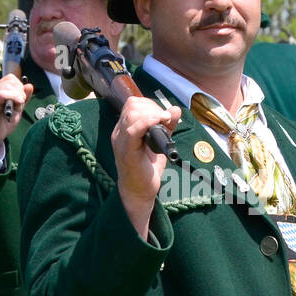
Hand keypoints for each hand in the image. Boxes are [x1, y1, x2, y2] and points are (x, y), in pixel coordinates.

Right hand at [0, 74, 34, 155]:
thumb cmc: (3, 124)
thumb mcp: (17, 109)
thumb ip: (23, 97)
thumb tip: (29, 85)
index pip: (11, 78)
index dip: (20, 86)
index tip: (22, 99)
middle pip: (10, 80)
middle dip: (20, 91)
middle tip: (19, 105)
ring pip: (8, 85)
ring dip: (17, 95)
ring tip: (16, 108)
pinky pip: (2, 93)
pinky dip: (13, 96)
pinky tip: (17, 103)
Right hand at [110, 96, 180, 240]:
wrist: (140, 192)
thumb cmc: (148, 169)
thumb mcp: (161, 142)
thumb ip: (167, 126)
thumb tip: (176, 109)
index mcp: (125, 129)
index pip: (133, 104)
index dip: (150, 105)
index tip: (163, 116)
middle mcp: (119, 132)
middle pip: (133, 105)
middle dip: (153, 108)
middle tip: (165, 122)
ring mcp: (121, 141)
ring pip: (132, 114)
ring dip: (153, 114)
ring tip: (164, 125)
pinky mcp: (126, 151)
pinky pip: (133, 129)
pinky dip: (148, 122)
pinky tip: (159, 123)